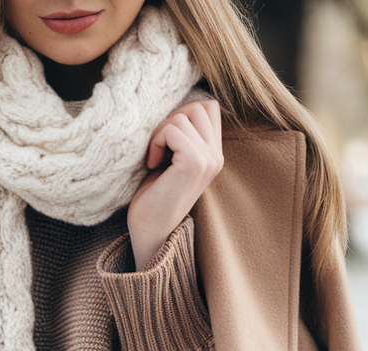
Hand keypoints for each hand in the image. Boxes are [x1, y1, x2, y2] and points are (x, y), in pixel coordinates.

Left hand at [127, 99, 223, 271]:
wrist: (150, 232)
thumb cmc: (155, 197)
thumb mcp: (174, 160)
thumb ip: (183, 136)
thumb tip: (175, 101)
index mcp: (215, 155)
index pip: (208, 107)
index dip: (182, 115)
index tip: (166, 141)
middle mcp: (217, 157)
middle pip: (198, 106)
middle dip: (171, 121)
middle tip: (158, 148)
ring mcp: (208, 160)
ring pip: (183, 116)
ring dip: (161, 133)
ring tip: (155, 158)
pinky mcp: (194, 163)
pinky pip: (173, 130)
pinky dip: (157, 142)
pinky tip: (152, 164)